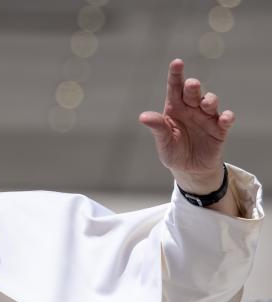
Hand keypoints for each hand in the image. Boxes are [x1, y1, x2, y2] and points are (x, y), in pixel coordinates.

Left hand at [139, 58, 233, 194]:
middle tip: (192, 84)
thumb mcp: (163, 141)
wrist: (189, 170)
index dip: (176, 74)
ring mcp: (207, 117)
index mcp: (175, 108)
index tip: (177, 62)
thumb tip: (143, 117)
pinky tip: (225, 118)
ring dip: (209, 100)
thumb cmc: (173, 152)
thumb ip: (157, 128)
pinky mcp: (220, 130)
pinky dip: (227, 118)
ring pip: (210, 102)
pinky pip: (226, 120)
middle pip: (193, 93)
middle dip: (193, 87)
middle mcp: (191, 109)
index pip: (175, 88)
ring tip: (206, 104)